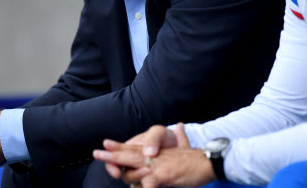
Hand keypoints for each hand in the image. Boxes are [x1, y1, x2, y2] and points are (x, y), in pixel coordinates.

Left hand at [93, 124, 214, 186]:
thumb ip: (180, 137)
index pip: (134, 148)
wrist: (210, 160)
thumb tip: (180, 124)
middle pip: (129, 155)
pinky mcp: (164, 175)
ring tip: (122, 177)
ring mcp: (158, 165)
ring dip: (128, 178)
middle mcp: (154, 157)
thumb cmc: (196, 159)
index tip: (105, 144)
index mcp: (157, 152)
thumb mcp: (184, 147)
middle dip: (112, 156)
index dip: (119, 147)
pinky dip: (144, 187)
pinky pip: (148, 182)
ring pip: (134, 171)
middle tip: (97, 152)